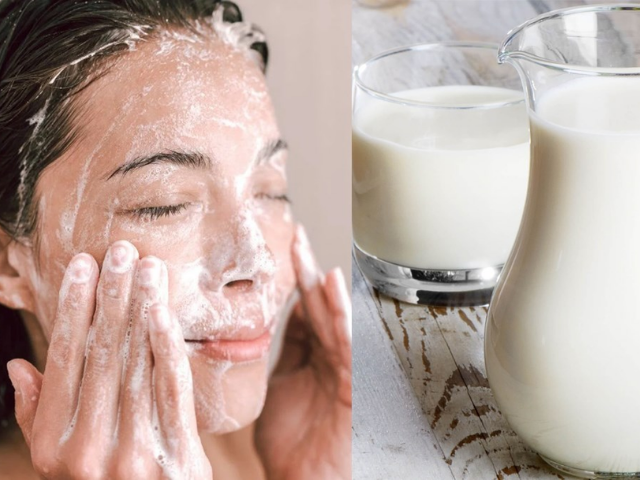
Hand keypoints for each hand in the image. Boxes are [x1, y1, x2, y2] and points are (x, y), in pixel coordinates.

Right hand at [6, 242, 211, 478]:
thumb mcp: (58, 460)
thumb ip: (38, 416)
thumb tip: (18, 368)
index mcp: (54, 443)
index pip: (63, 361)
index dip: (73, 309)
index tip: (82, 266)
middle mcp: (87, 448)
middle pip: (101, 355)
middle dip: (111, 297)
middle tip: (120, 252)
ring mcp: (132, 454)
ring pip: (136, 366)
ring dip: (142, 310)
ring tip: (148, 269)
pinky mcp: (176, 457)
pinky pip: (171, 392)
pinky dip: (168, 349)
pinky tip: (165, 313)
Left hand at [255, 225, 351, 479]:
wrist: (302, 479)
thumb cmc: (292, 441)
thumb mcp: (280, 383)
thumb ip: (288, 347)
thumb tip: (291, 311)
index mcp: (313, 356)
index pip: (305, 309)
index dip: (296, 278)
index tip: (287, 247)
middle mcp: (330, 357)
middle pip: (320, 307)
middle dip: (308, 273)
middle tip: (296, 238)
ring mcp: (342, 369)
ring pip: (334, 319)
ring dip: (324, 288)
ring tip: (312, 256)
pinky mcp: (351, 383)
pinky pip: (345, 341)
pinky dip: (341, 314)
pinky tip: (332, 288)